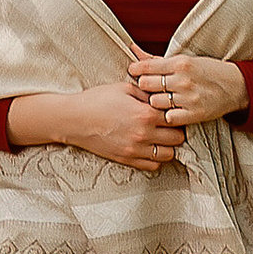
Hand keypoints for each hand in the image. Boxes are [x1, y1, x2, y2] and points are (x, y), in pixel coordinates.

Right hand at [7, 81, 178, 173]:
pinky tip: (150, 147)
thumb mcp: (125, 88)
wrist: (74, 119)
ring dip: (168, 146)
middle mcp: (144, 135)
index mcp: (146, 114)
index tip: (173, 111)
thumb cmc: (97, 100)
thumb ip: (148, 93)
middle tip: (169, 124)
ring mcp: (135, 150)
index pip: (177, 119)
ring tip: (161, 137)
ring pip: (168, 155)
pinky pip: (152, 165)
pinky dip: (155, 158)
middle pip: (177, 139)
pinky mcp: (127, 159)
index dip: (178, 114)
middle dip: (176, 131)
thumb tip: (163, 97)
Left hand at [129, 50, 247, 137]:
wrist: (234, 87)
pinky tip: (171, 110)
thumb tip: (132, 49)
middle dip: (145, 85)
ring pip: (154, 102)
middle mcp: (183, 80)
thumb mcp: (184, 60)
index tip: (135, 72)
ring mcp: (188, 99)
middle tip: (150, 86)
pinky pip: (168, 118)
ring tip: (162, 98)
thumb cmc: (206, 71)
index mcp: (180, 63)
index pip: (146, 67)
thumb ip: (156, 59)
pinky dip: (167, 115)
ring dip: (155, 101)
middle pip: (146, 85)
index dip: (136, 70)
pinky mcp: (193, 114)